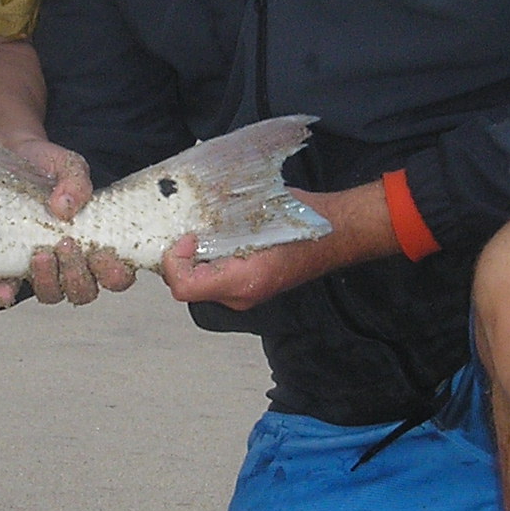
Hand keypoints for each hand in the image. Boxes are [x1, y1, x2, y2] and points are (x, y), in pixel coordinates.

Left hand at [0, 139, 135, 306]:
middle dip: (79, 275)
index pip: (117, 274)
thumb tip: (65, 208)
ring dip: (50, 281)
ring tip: (42, 253)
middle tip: (68, 245)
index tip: (105, 253)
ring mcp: (40, 268)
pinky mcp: (8, 267)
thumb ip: (75, 180)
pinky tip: (4, 287)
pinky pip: (9, 291)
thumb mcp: (66, 165)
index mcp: (95, 242)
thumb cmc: (45, 166)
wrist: (6, 155)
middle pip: (85, 291)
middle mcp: (70, 263)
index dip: (117, 274)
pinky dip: (7, 293)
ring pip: (52, 294)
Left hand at [157, 183, 397, 310]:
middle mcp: (241, 296)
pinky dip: (207, 262)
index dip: (175, 260)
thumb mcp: (257, 214)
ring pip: (199, 284)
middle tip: (188, 232)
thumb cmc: (301, 222)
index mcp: (243, 280)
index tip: (187, 235)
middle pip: (187, 287)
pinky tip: (216, 241)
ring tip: (201, 234)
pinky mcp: (248, 289)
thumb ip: (219, 223)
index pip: (183, 286)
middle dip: (179, 259)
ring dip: (193, 260)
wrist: (333, 235)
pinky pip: (214, 281)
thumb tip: (188, 220)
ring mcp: (244, 297)